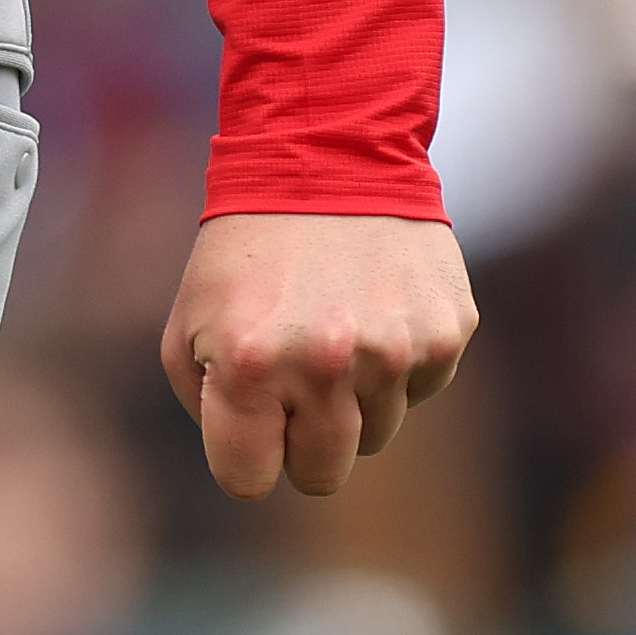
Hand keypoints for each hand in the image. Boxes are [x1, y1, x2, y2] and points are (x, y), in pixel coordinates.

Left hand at [160, 212, 473, 498]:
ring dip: (351, 397)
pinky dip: (397, 363)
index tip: (251, 427)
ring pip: (375, 435)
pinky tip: (374, 306)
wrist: (325, 155)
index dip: (247, 457)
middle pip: (321, 475)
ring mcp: (393, 351)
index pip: (248, 479)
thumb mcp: (190, 322)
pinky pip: (419, 391)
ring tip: (331, 324)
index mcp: (248, 364)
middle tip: (292, 379)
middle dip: (302, 440)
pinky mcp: (445, 334)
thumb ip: (205, 404)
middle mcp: (324, 364)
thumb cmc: (245, 252)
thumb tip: (251, 460)